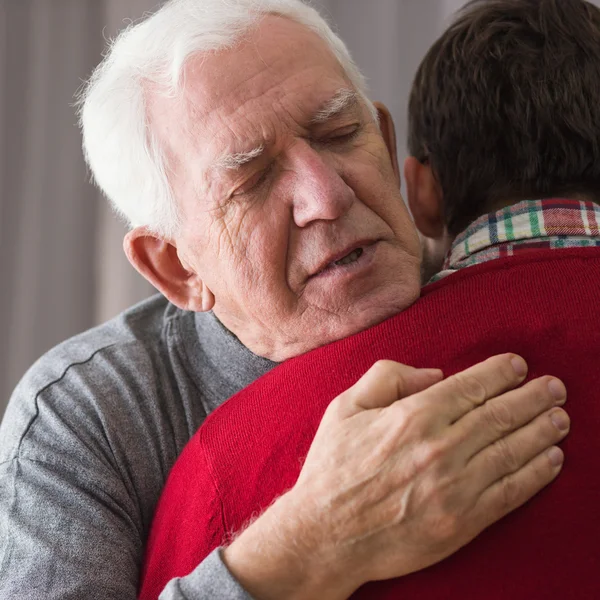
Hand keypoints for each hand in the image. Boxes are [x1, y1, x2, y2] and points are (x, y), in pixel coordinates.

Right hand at [223, 354, 568, 599]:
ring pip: (512, 451)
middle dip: (533, 397)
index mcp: (411, 416)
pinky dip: (535, 474)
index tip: (518, 366)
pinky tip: (551, 460)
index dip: (500, 373)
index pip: (470, 387)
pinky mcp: (461, 521)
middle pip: (500, 415)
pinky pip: (509, 493)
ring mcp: (454, 487)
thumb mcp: (344, 407)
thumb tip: (434, 375)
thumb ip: (386, 377)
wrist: (325, 534)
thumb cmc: (333, 468)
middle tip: (555, 388)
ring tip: (560, 417)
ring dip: (542, 431)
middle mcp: (439, 448)